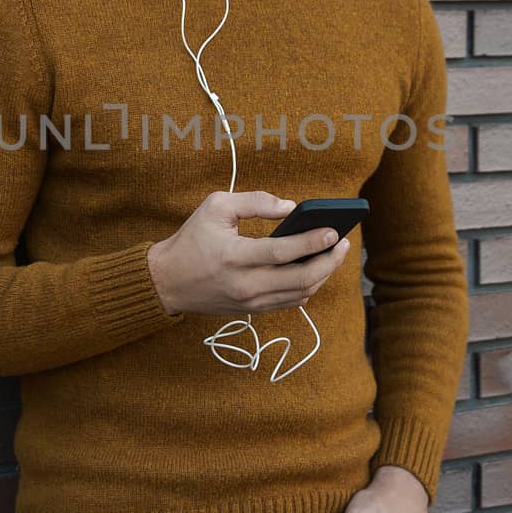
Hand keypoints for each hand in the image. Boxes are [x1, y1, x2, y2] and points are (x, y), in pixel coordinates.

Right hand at [147, 191, 352, 316]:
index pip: (283, 252)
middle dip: (329, 261)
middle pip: (300, 279)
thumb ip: (254, 202)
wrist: (168, 281)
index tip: (334, 231)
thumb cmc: (192, 239)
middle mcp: (245, 284)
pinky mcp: (252, 310)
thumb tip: (290, 208)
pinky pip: (289, 302)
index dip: (312, 242)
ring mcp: (250, 301)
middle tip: (343, 244)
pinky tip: (315, 270)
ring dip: (323, 275)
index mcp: (234, 256)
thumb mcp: (216, 207)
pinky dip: (307, 287)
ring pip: (300, 294)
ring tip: (334, 254)